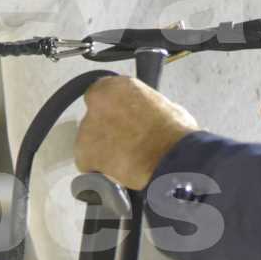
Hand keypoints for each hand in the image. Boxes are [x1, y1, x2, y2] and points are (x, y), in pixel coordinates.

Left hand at [75, 76, 200, 189]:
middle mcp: (97, 102)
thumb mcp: (162, 105)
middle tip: (125, 144)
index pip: (102, 95)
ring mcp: (88, 127)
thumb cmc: (174, 133)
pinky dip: (98, 170)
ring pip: (89, 141)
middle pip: (94, 118)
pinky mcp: (85, 152)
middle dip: (106, 131)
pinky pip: (87, 163)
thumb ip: (142, 106)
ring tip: (124, 162)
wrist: (171, 157)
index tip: (119, 122)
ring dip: (102, 150)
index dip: (111, 111)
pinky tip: (116, 173)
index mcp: (116, 86)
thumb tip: (144, 115)